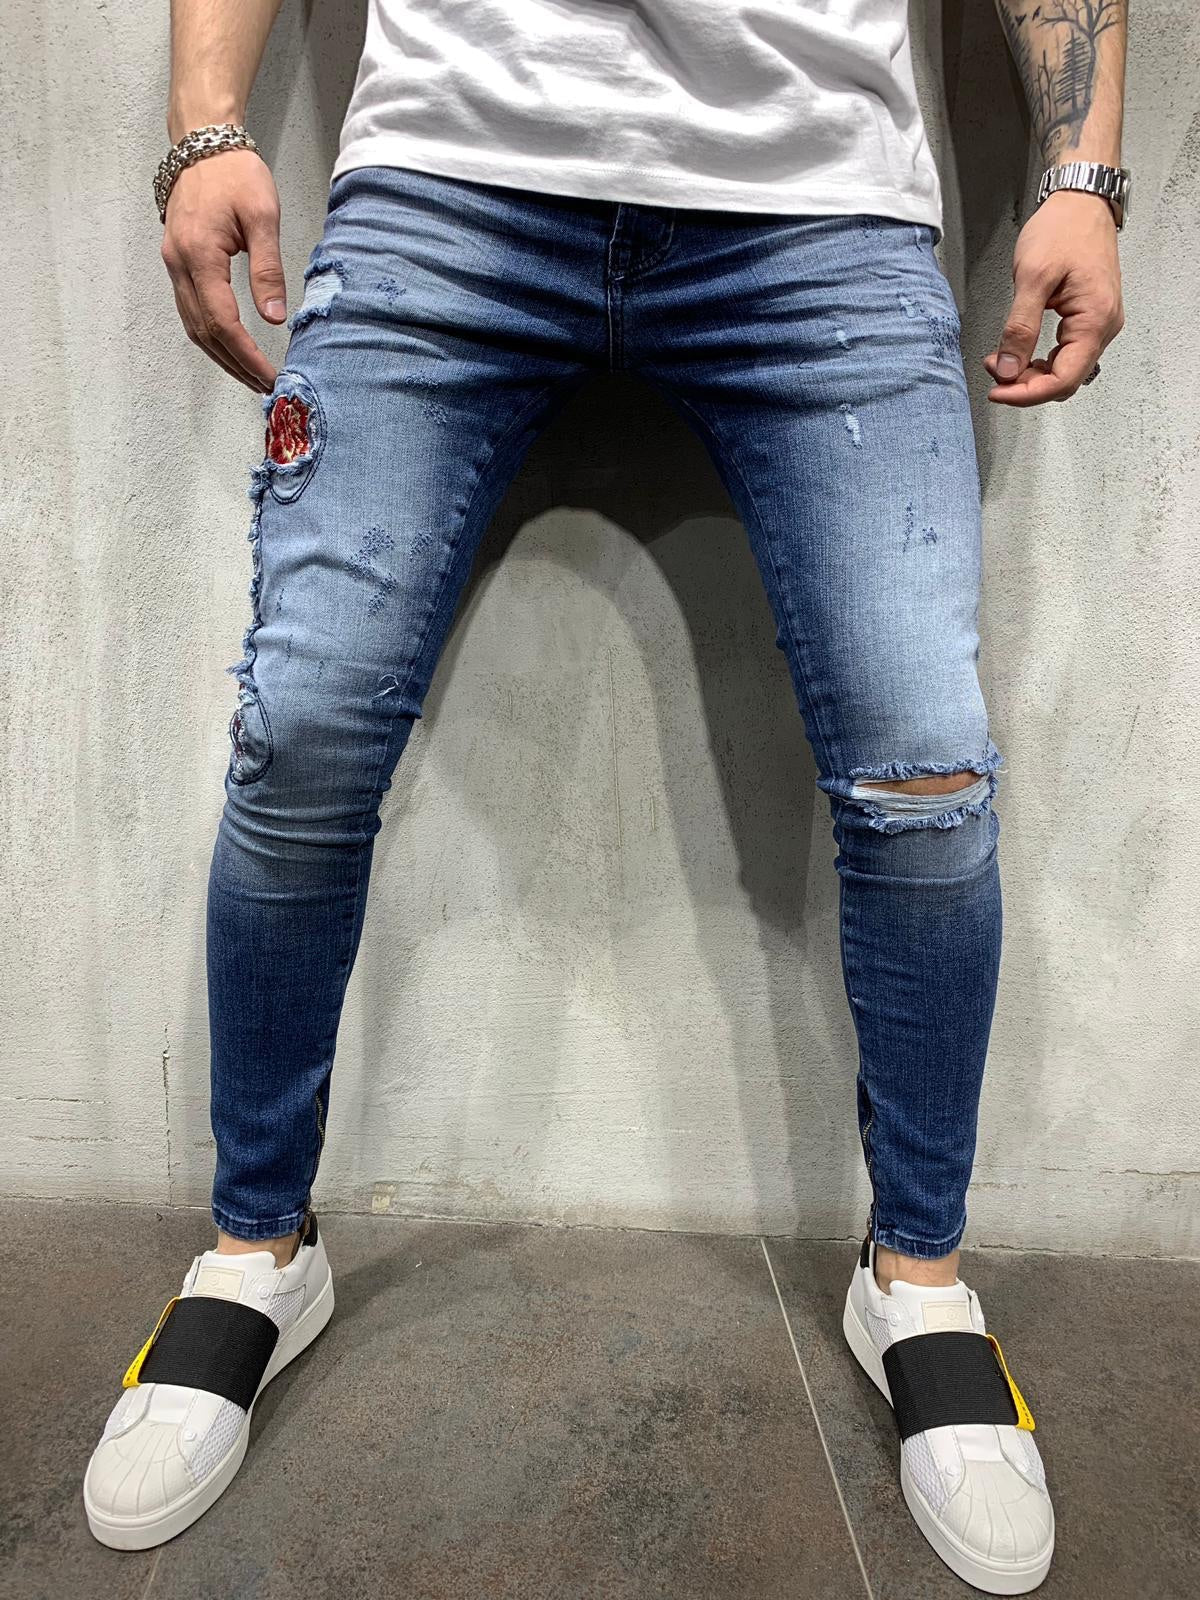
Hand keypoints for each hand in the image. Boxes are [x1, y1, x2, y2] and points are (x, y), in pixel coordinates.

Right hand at [160, 148, 285, 392]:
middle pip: (204, 333)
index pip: (223, 322)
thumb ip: (268, 270)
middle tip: (265, 385)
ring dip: (221, 355)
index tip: (270, 375)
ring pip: (193, 326)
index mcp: (200, 255)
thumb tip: (276, 318)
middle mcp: (179, 265)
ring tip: (251, 375)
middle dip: (235, 364)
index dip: (247, 354)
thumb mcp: (262, 217)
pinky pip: (190, 311)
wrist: (202, 144)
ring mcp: (174, 264)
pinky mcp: (177, 262)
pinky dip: (211, 336)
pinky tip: (232, 347)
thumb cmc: (235, 174)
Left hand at [984, 189, 1123, 405]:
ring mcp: (1099, 322)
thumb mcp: (1033, 278)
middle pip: (1064, 379)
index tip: (996, 392)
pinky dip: (1040, 359)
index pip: (1063, 379)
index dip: (1027, 393)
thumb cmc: (1063, 229)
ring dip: (1031, 373)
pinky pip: (1066, 352)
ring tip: (1001, 360)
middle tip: (994, 371)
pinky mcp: (1089, 317)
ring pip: (1064, 369)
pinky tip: (1018, 351)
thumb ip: (1020, 327)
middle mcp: (1104, 326)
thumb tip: (1009, 368)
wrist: (1080, 201)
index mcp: (1095, 319)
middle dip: (1026, 385)